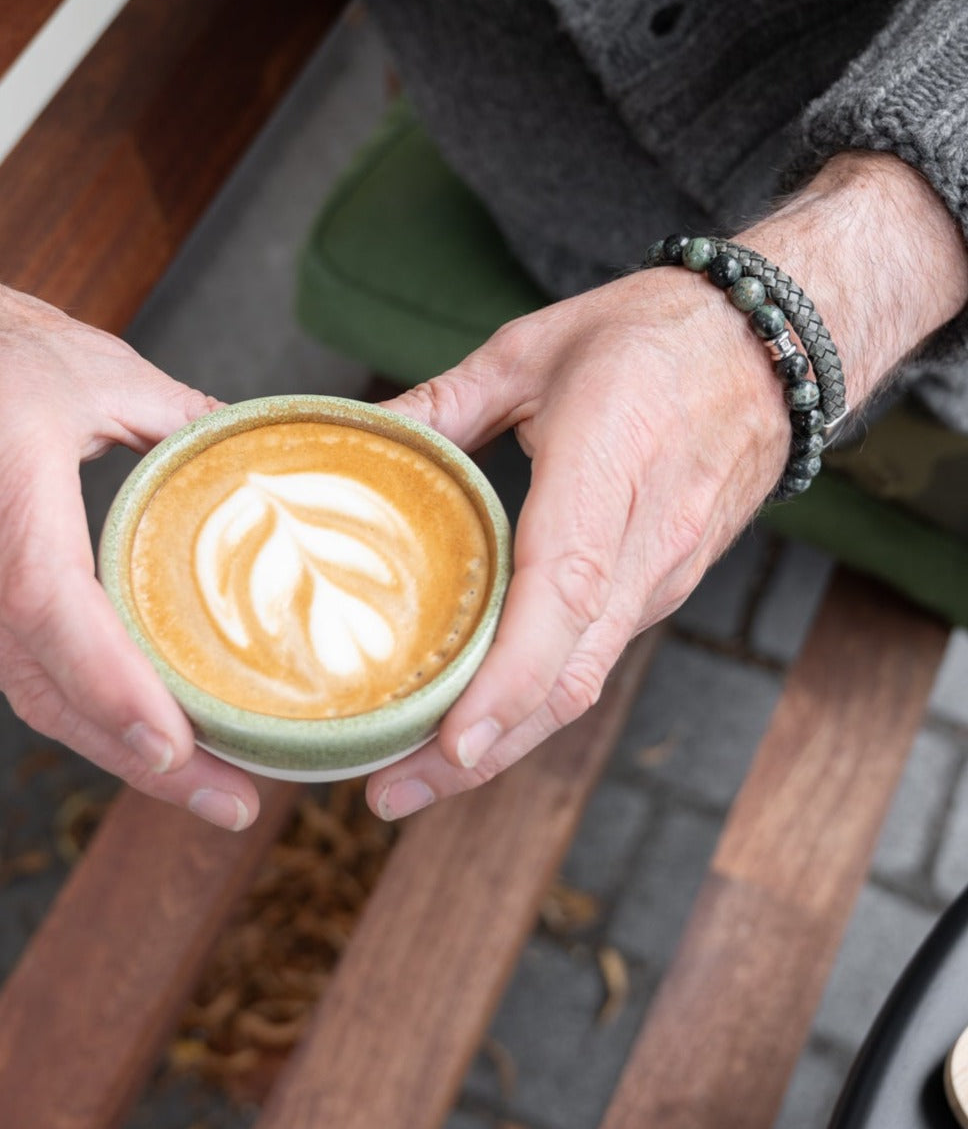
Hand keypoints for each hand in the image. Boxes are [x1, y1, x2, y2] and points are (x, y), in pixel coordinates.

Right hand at [0, 237, 261, 830]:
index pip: (43, 602)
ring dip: (112, 745)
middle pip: (41, 681)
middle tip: (232, 802)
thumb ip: (186, 418)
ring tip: (204, 784)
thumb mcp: (95, 361)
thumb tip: (261, 463)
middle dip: (139, 758)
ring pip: (26, 691)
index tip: (178, 745)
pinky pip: (9, 669)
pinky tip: (134, 728)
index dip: (109, 683)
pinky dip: (75, 708)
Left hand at [366, 151, 967, 819]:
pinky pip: (592, 659)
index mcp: (607, 466)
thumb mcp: (530, 348)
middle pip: (568, 675)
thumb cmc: (652, 336)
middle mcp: (643, 543)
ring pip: (581, 682)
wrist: (771, 348)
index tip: (451, 743)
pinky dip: (534, 704)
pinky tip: (474, 720)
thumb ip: (440, 403)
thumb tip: (357, 439)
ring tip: (413, 779)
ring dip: (504, 741)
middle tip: (388, 793)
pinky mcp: (658, 586)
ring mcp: (658, 575)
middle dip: (481, 751)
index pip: (562, 590)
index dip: (509, 677)